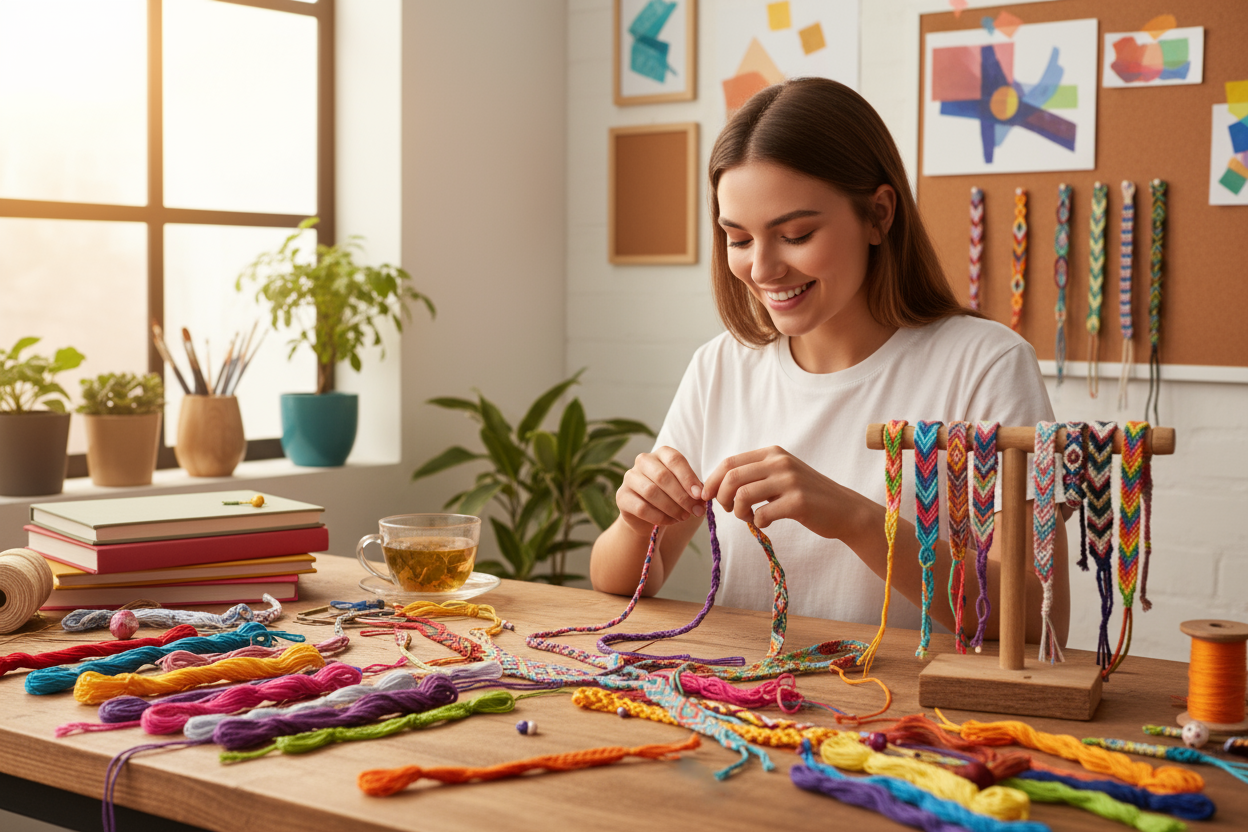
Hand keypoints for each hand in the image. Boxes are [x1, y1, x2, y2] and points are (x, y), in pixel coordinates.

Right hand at [615, 446, 705, 535]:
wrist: (648, 514)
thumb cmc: (671, 496)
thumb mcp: (685, 489)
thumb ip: (694, 491)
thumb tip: (701, 500)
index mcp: (661, 454)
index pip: (674, 460)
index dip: (688, 478)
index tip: (699, 495)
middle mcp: (643, 461)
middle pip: (662, 476)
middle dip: (681, 496)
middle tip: (695, 510)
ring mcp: (630, 478)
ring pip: (651, 492)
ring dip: (671, 507)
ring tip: (683, 517)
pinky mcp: (622, 496)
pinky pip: (641, 508)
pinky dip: (659, 516)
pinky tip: (670, 521)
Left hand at [701, 446, 848, 536]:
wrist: (845, 509)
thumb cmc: (807, 495)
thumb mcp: (781, 474)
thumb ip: (754, 474)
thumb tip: (717, 485)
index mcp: (772, 453)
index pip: (729, 462)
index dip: (712, 481)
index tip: (706, 497)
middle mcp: (780, 462)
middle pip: (731, 478)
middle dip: (721, 498)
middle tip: (730, 510)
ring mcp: (790, 481)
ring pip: (742, 496)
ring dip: (739, 512)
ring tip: (748, 517)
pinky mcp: (798, 502)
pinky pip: (762, 514)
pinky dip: (758, 522)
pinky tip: (766, 522)